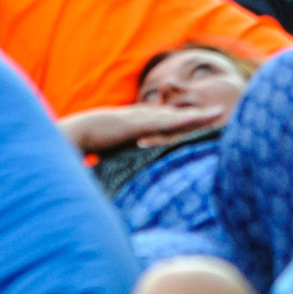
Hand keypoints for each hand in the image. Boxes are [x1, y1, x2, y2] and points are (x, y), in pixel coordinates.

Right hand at [58, 101, 223, 152]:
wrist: (72, 133)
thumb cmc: (87, 145)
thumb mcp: (109, 155)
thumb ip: (119, 162)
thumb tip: (122, 180)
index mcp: (134, 124)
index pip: (164, 123)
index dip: (183, 122)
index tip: (200, 123)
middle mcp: (140, 117)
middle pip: (175, 116)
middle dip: (197, 116)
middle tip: (220, 113)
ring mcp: (140, 118)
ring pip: (175, 116)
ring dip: (197, 115)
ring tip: (219, 113)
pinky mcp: (138, 123)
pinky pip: (166, 122)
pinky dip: (185, 119)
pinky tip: (201, 118)